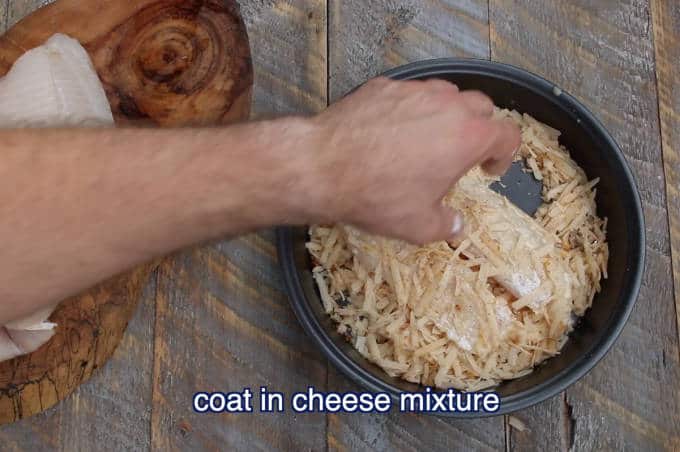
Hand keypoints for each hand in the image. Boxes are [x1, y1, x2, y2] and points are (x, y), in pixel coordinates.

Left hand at [304, 77, 520, 243]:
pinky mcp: (383, 86)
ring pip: (446, 93)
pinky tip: (393, 131)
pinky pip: (408, 93)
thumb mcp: (419, 226)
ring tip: (429, 140)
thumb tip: (455, 226)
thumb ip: (446, 225)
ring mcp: (413, 91)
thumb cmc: (377, 196)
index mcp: (467, 137)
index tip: (489, 169)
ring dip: (447, 114)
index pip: (507, 135)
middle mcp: (446, 105)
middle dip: (479, 130)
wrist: (323, 167)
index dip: (504, 154)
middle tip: (462, 154)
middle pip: (481, 107)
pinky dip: (410, 109)